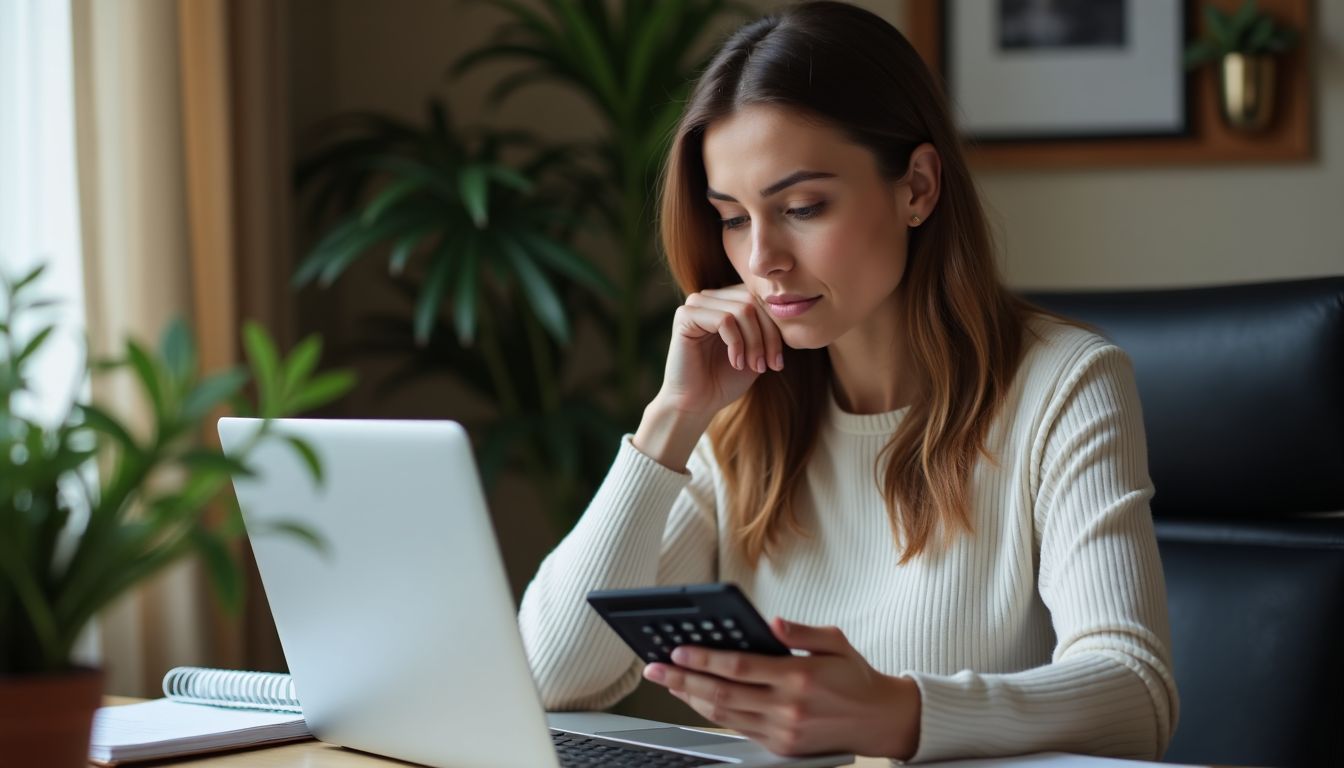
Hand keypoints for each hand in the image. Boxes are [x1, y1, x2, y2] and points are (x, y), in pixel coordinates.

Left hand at [642, 618, 920, 758]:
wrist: (878, 720)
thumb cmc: (854, 676)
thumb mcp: (835, 641)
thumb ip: (801, 630)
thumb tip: (771, 623)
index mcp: (799, 676)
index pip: (740, 667)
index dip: (705, 660)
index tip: (678, 651)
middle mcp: (787, 707)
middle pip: (722, 694)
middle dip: (682, 680)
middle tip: (654, 668)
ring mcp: (781, 731)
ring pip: (723, 714)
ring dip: (689, 698)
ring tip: (667, 682)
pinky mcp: (780, 747)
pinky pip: (736, 727)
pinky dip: (711, 713)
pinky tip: (695, 698)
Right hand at [656, 284, 784, 420]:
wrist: (697, 403)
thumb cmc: (726, 379)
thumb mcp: (757, 350)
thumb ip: (769, 328)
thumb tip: (792, 310)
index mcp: (727, 301)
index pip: (761, 299)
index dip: (776, 329)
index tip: (778, 362)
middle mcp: (711, 297)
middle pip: (754, 302)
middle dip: (768, 336)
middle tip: (769, 365)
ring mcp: (696, 304)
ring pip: (743, 310)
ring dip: (754, 342)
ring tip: (754, 366)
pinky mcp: (685, 316)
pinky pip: (724, 320)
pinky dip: (736, 344)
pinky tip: (735, 363)